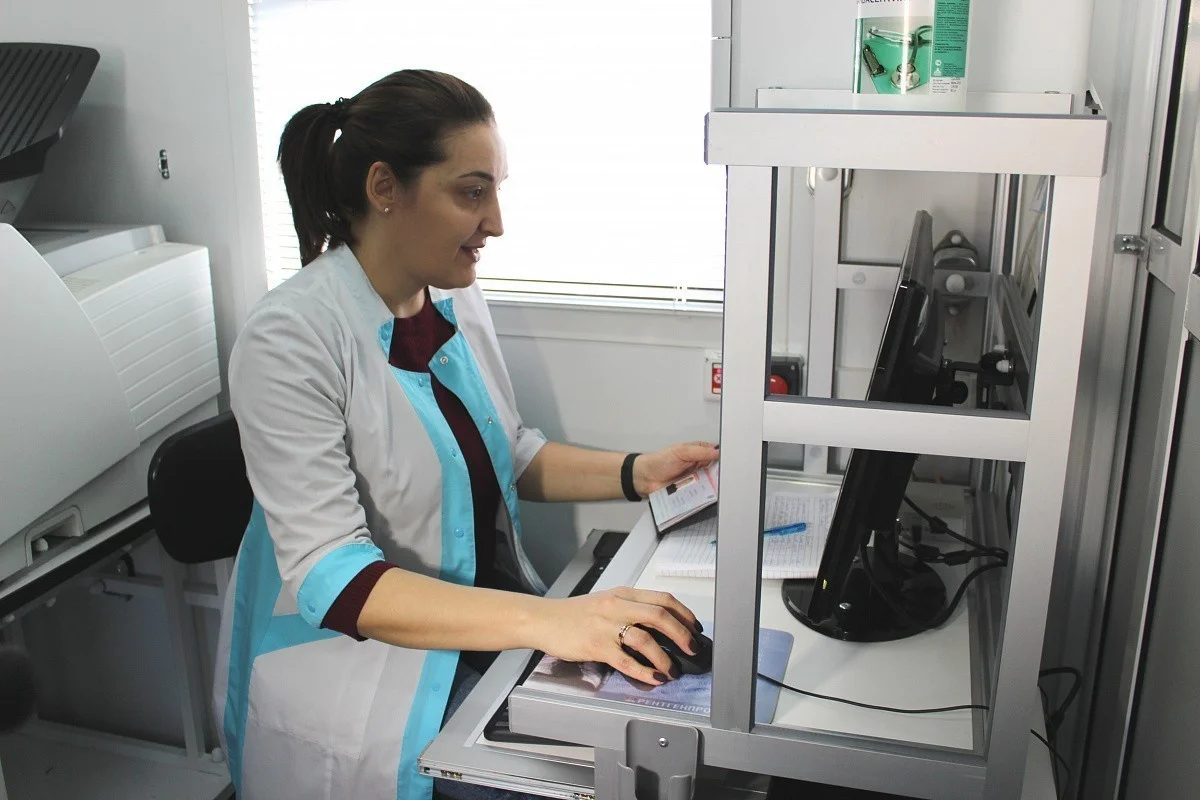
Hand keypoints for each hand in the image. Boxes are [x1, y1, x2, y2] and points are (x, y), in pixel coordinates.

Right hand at [532, 588, 703, 684]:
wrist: (543, 620)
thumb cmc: (574, 614)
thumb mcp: (606, 601)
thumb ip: (631, 608)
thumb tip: (661, 625)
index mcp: (623, 594)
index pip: (663, 599)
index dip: (684, 614)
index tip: (695, 627)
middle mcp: (617, 606)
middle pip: (660, 616)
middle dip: (682, 634)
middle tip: (692, 649)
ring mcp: (606, 626)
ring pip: (645, 639)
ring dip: (664, 658)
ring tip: (672, 670)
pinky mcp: (596, 646)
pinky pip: (626, 661)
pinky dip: (644, 672)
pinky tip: (653, 678)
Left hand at [633, 442, 718, 496]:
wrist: (645, 479)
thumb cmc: (659, 462)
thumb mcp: (681, 451)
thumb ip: (700, 451)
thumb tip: (717, 451)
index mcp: (699, 453)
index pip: (717, 455)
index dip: (724, 458)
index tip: (731, 462)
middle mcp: (700, 467)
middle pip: (717, 471)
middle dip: (721, 474)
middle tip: (725, 476)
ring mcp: (697, 481)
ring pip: (712, 484)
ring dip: (715, 486)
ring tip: (718, 487)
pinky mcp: (692, 493)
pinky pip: (703, 496)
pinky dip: (706, 496)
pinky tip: (708, 495)